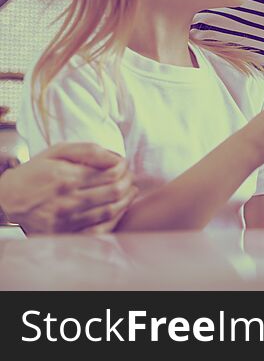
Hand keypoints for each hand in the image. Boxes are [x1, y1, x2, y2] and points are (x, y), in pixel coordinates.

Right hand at [0, 143, 136, 233]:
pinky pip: (99, 230)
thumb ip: (87, 151)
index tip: (122, 164)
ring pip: (111, 210)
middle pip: (115, 191)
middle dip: (128, 181)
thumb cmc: (34, 172)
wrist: (6, 198)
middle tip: (129, 177)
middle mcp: (68, 200)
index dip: (123, 167)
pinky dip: (115, 219)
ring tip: (129, 191)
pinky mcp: (64, 233)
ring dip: (126, 200)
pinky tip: (118, 209)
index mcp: (67, 177)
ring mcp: (67, 220)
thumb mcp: (57, 151)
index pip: (112, 172)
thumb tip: (115, 156)